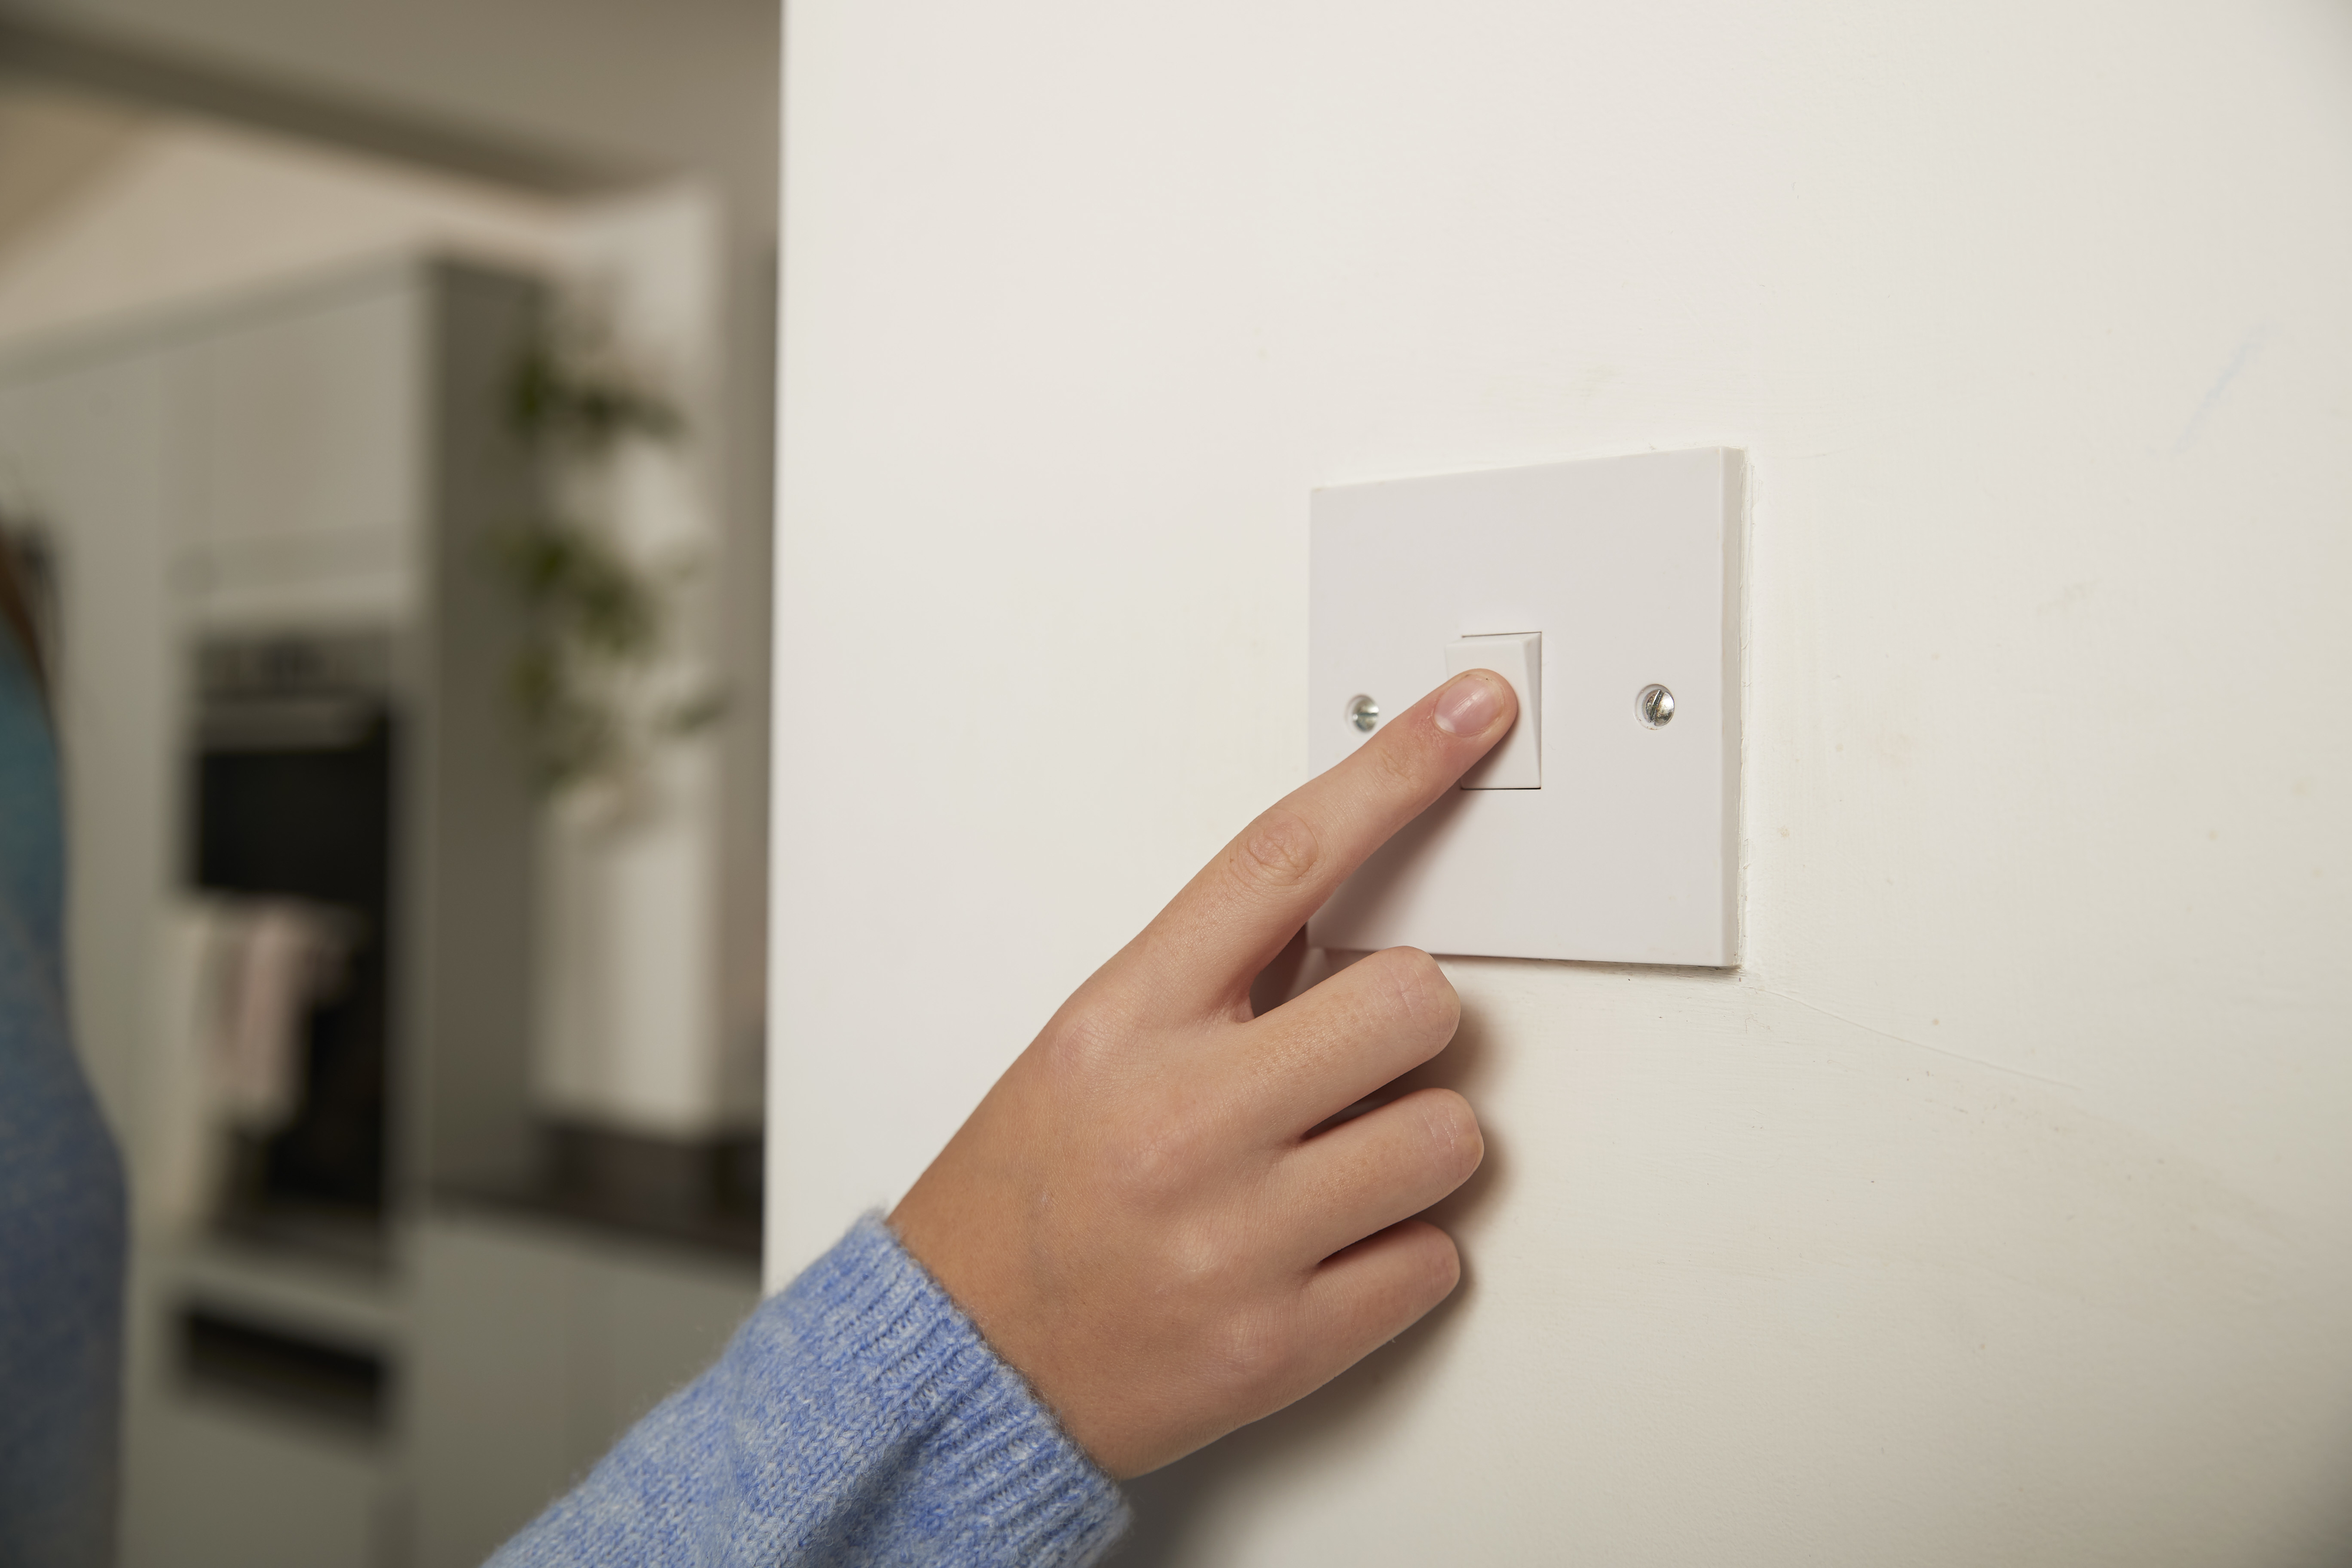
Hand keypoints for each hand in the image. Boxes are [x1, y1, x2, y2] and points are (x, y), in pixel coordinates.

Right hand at [890, 668, 1517, 1477]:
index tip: (1470, 715)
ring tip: (1335, 1166)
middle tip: (1357, 1056)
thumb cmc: (1025, 1193)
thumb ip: (1217, 976)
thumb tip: (1359, 906)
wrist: (960, 1364)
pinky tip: (1324, 1249)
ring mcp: (1236, 1236)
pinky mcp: (1282, 1343)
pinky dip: (1402, 1254)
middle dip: (1413, 1022)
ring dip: (1416, 1144)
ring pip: (1451, 1136)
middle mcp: (1183, 1118)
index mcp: (1127, 1020)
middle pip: (1415, 998)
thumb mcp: (1092, 1044)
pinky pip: (1436, 1260)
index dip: (1395, 771)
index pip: (1282, 857)